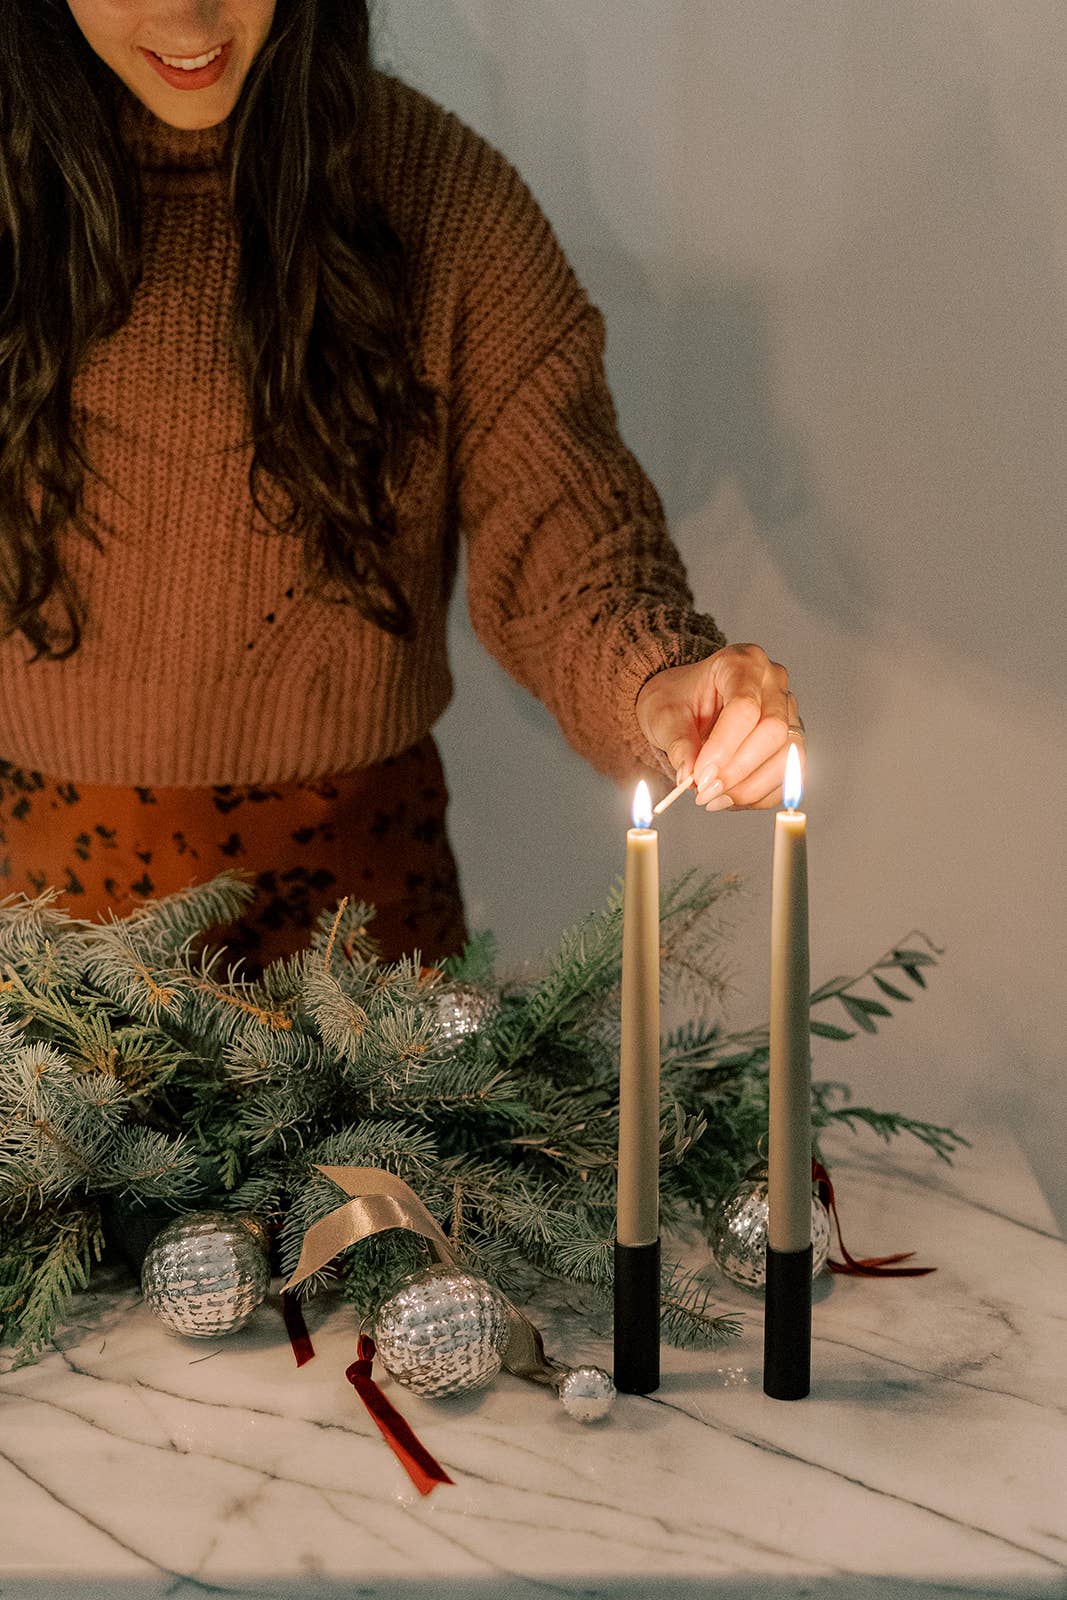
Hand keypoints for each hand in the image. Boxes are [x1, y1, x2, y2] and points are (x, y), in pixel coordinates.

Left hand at [635, 643, 803, 810]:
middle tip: (705, 792)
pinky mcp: (791, 741)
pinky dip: (759, 796)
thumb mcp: (663, 714)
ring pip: (787, 758)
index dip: (723, 747)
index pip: (745, 708)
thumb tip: (688, 775)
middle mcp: (773, 683)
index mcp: (742, 663)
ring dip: (750, 788)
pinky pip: (788, 777)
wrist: (686, 700)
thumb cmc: (677, 699)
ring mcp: (788, 712)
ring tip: (713, 799)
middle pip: (773, 732)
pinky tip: (729, 799)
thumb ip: (677, 742)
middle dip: (738, 770)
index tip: (699, 777)